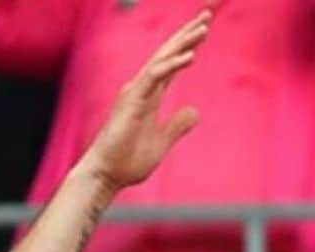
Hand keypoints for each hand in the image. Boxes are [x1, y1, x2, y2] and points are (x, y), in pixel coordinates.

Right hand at [76, 11, 210, 191]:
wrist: (108, 173)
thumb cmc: (129, 160)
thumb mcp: (163, 142)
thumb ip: (177, 125)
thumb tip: (194, 112)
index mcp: (151, 95)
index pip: (172, 65)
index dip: (187, 47)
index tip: (203, 31)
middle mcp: (143, 87)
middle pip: (167, 54)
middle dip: (187, 34)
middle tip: (206, 16)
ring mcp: (136, 91)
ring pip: (162, 59)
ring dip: (183, 43)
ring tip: (202, 28)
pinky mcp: (133, 101)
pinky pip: (155, 76)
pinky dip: (172, 65)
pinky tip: (190, 56)